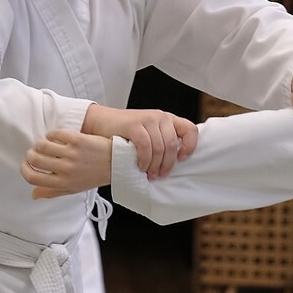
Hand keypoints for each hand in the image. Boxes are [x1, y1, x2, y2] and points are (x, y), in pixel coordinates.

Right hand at [22, 130, 113, 197]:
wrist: (116, 162)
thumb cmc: (94, 175)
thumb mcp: (73, 188)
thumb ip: (52, 192)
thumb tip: (33, 195)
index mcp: (63, 183)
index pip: (33, 177)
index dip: (24, 169)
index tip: (25, 164)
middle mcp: (66, 169)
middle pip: (34, 159)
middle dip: (31, 154)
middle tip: (35, 152)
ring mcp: (72, 154)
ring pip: (42, 145)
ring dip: (40, 143)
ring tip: (45, 144)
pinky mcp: (78, 140)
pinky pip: (55, 134)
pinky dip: (51, 134)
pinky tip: (55, 137)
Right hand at [82, 105, 198, 177]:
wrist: (101, 122)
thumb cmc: (125, 133)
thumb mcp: (149, 134)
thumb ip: (162, 143)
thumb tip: (174, 165)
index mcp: (168, 120)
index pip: (191, 130)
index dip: (190, 146)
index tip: (181, 160)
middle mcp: (160, 117)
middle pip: (172, 145)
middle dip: (167, 164)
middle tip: (158, 175)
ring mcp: (148, 119)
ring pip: (160, 148)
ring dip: (154, 165)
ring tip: (148, 173)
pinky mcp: (134, 124)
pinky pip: (146, 146)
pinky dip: (144, 160)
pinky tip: (140, 165)